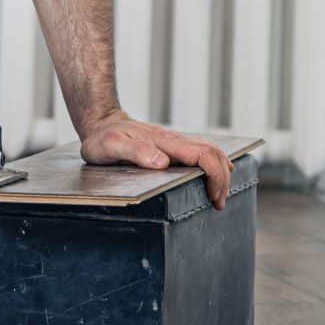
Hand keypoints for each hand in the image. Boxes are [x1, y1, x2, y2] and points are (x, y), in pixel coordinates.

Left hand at [80, 112, 231, 209]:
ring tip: (219, 195)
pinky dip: (213, 164)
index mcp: (163, 142)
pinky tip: (214, 176)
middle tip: (219, 202)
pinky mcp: (171, 146)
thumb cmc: (103, 137)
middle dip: (223, 178)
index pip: (202, 154)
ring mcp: (173, 142)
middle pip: (212, 153)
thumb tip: (163, 162)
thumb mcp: (112, 145)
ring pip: (209, 151)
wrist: (101, 123)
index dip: (215, 174)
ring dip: (221, 172)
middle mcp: (173, 140)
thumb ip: (136, 152)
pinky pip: (200, 152)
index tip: (213, 195)